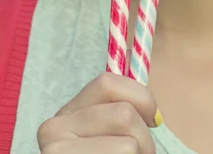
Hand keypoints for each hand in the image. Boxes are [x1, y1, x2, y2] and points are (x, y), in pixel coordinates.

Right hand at [37, 73, 160, 152]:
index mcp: (66, 113)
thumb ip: (120, 104)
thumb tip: (140, 71)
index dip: (141, 95)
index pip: (108, 81)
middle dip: (145, 139)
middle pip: (124, 115)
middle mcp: (54, 130)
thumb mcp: (108, 132)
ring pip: (129, 146)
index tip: (153, 117)